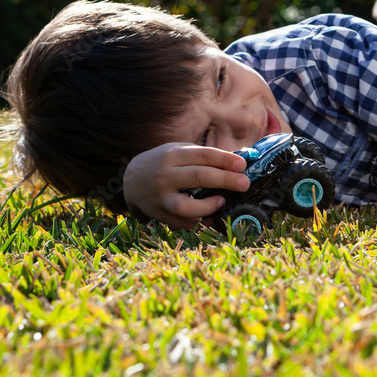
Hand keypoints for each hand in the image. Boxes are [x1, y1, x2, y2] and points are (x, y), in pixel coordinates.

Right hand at [122, 143, 250, 229]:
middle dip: (225, 180)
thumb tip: (239, 162)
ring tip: (222, 202)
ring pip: (185, 206)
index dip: (224, 160)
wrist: (132, 180)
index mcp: (171, 155)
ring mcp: (160, 198)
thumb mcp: (179, 151)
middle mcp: (164, 176)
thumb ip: (204, 156)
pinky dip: (198, 224)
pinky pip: (181, 225)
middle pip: (198, 177)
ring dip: (207, 206)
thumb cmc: (165, 163)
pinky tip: (211, 219)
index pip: (202, 155)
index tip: (243, 165)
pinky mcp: (159, 216)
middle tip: (244, 183)